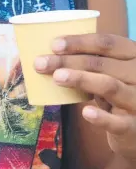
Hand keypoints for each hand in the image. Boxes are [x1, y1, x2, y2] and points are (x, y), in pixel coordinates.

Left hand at [34, 33, 135, 161]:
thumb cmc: (120, 91)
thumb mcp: (113, 71)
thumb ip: (93, 62)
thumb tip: (52, 54)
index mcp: (133, 54)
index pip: (107, 43)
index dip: (80, 42)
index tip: (54, 44)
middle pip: (101, 63)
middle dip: (68, 61)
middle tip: (41, 63)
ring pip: (109, 85)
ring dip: (81, 79)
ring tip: (57, 77)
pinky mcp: (134, 126)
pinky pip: (118, 122)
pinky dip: (101, 117)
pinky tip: (85, 112)